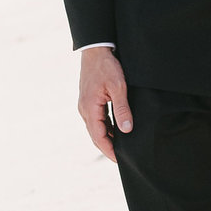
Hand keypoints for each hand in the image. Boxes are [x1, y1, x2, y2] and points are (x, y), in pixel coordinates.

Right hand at [77, 46, 130, 161]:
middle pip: (95, 135)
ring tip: (121, 147)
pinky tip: (117, 130)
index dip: (109, 151)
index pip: (99, 137)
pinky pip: (97, 119)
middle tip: (122, 159)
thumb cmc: (106, 66)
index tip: (120, 160)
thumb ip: (122, 109)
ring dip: (107, 138)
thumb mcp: (118, 87)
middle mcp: (84, 109)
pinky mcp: (89, 101)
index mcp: (89, 108)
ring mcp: (85, 105)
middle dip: (108, 148)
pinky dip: (106, 127)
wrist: (95, 50)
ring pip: (96, 128)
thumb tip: (126, 129)